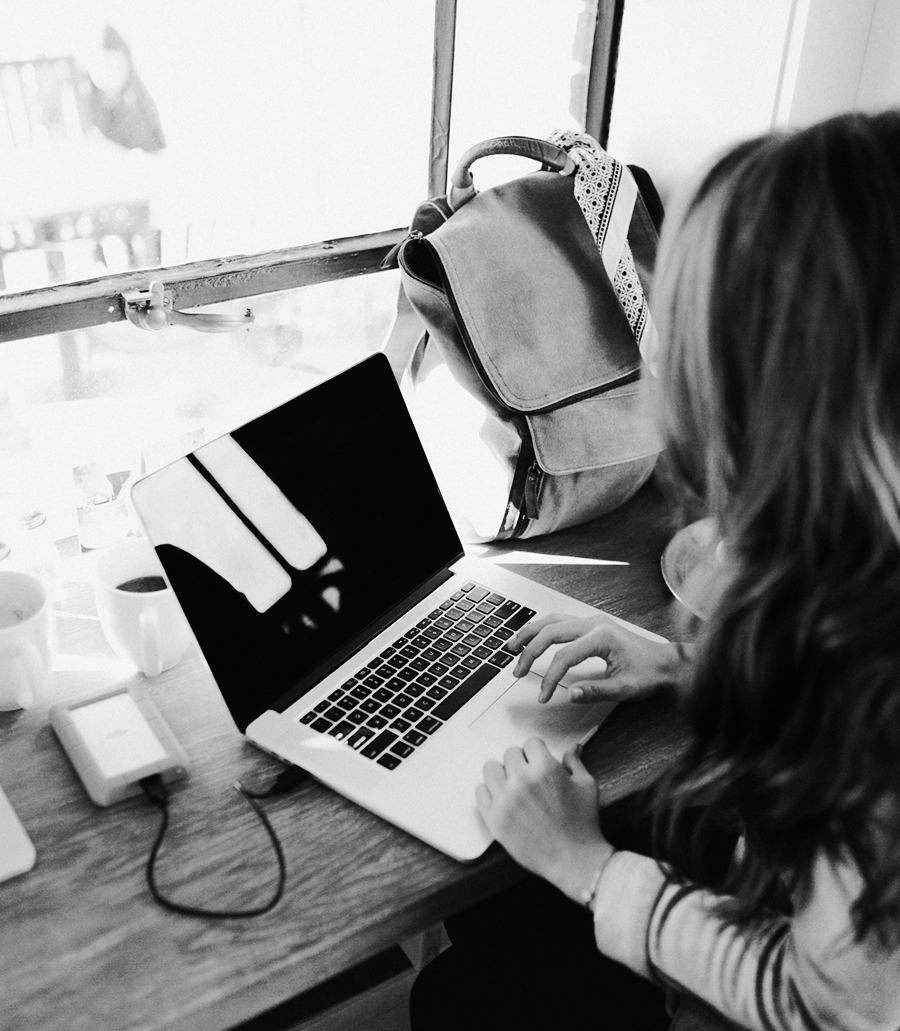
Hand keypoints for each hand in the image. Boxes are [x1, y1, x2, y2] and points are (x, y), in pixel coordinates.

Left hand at [476, 738, 613, 903]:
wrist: (573, 860)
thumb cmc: (583, 824)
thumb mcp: (586, 786)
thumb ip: (575, 762)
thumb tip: (573, 748)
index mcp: (544, 769)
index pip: (530, 743)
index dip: (538, 753)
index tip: (539, 763)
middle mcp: (521, 780)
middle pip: (510, 754)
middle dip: (521, 762)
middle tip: (530, 777)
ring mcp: (504, 800)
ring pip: (491, 768)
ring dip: (502, 774)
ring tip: (513, 786)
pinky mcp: (493, 818)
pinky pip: (480, 792)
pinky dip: (490, 793)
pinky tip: (504, 800)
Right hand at [508, 613, 688, 703]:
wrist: (666, 662)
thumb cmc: (649, 674)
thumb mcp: (625, 689)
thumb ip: (595, 691)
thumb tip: (570, 694)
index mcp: (602, 637)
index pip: (564, 656)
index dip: (549, 678)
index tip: (544, 696)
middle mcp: (594, 623)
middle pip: (550, 631)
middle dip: (530, 652)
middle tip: (517, 671)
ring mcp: (592, 621)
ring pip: (552, 620)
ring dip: (530, 632)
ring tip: (512, 647)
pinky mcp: (591, 624)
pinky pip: (560, 620)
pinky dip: (542, 628)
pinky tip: (533, 637)